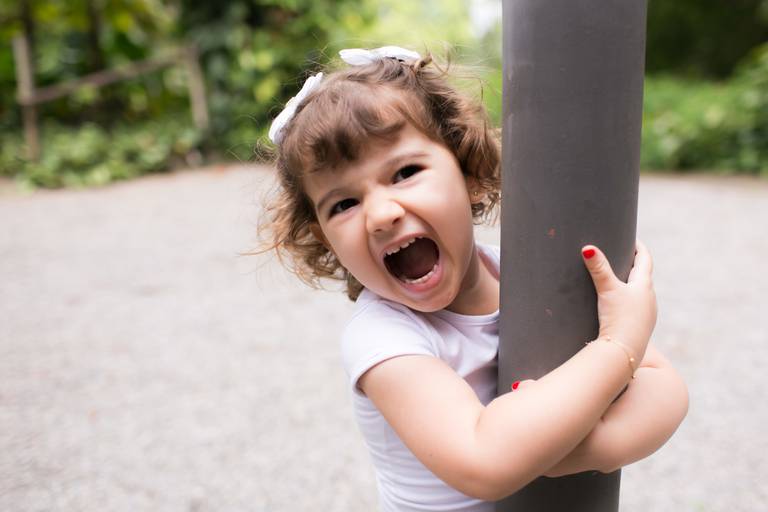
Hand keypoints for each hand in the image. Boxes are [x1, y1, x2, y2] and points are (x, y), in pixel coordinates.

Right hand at [581, 240, 656, 363]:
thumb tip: (588, 248)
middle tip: (623, 255)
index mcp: (644, 286)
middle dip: (634, 265)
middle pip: (644, 276)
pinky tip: (619, 306)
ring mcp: (647, 314)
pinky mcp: (641, 327)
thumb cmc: (618, 318)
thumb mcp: (607, 290)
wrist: (624, 352)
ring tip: (619, 280)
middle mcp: (650, 298)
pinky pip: (637, 308)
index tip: (633, 239)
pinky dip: (630, 300)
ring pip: (641, 293)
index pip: (645, 259)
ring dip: (632, 284)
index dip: (639, 247)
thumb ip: (598, 268)